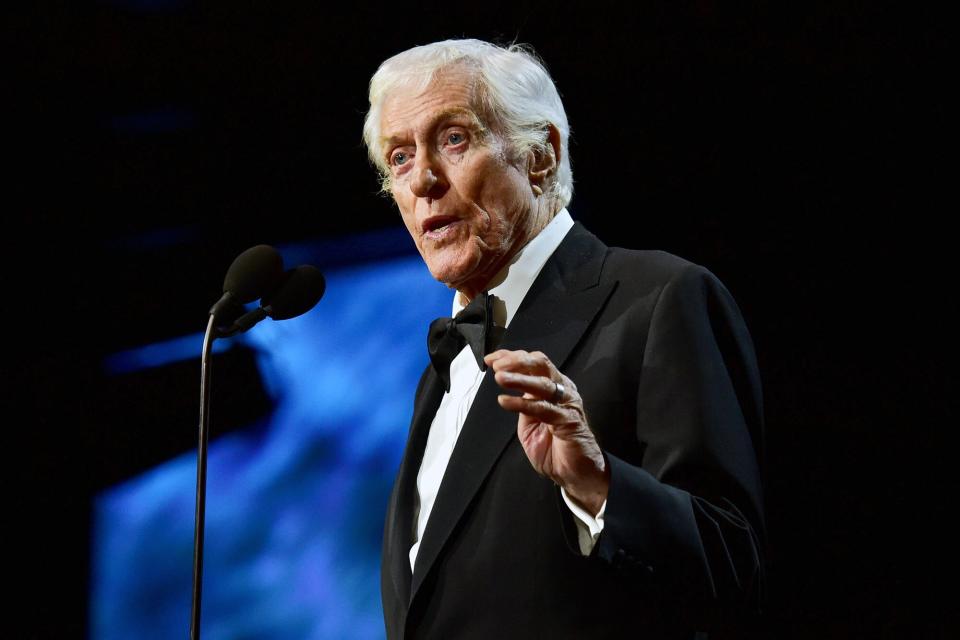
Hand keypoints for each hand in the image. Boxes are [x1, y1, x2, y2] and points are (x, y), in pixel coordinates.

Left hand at [484, 349, 609, 515]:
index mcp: (553, 386)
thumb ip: (522, 403)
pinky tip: (505, 402)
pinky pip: (543, 408)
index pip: (533, 363)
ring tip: (499, 378)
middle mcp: (562, 390)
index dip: (511, 357)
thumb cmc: (554, 446)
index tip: (491, 360)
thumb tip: (507, 384)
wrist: (576, 473)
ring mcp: (567, 404)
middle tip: (497, 366)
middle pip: (541, 365)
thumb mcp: (530, 421)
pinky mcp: (568, 421)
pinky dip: (522, 404)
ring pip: (542, 384)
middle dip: (517, 362)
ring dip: (519, 380)